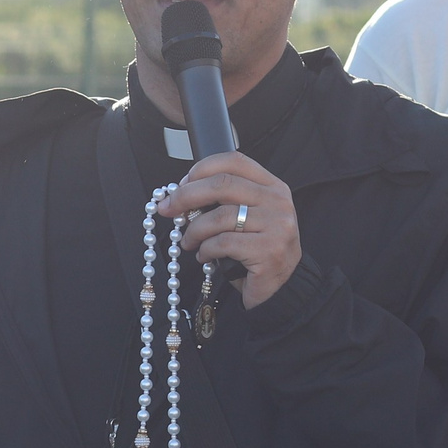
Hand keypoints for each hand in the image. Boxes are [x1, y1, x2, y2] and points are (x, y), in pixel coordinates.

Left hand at [156, 152, 300, 308]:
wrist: (280, 287)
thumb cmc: (255, 249)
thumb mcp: (245, 216)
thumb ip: (223, 200)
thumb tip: (179, 194)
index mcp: (272, 186)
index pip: (234, 161)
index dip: (202, 169)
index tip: (181, 184)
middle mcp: (278, 201)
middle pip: (222, 184)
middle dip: (186, 196)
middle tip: (168, 209)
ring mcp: (277, 225)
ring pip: (219, 217)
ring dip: (194, 230)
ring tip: (188, 242)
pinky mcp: (268, 251)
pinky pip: (223, 243)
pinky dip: (205, 249)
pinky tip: (204, 256)